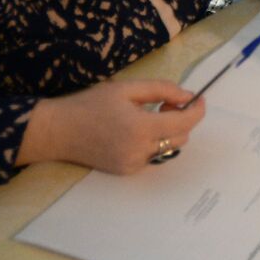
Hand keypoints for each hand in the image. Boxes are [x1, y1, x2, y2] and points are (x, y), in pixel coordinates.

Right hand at [17, 79, 205, 173]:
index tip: (200, 99)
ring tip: (148, 115)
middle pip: (181, 137)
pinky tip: (135, 131)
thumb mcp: (127, 88)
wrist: (59, 131)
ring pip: (168, 148)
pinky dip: (153, 142)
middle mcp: (140, 151)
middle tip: (165, 103)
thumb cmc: (91, 104)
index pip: (184, 123)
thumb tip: (188, 96)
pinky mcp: (126, 171)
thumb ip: (161, 90)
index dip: (197, 111)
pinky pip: (152, 156)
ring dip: (169, 131)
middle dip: (181, 119)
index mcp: (141, 128)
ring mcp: (133, 164)